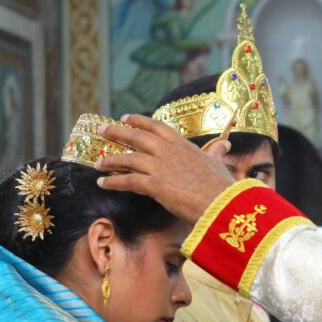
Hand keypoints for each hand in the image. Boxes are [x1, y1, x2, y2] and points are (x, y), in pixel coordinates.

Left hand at [94, 114, 234, 222]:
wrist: (222, 204)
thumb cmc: (223, 186)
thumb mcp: (219, 164)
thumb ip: (216, 153)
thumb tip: (224, 144)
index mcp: (183, 145)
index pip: (157, 127)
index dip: (139, 121)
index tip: (125, 117)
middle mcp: (168, 152)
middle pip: (136, 137)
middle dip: (116, 133)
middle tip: (102, 131)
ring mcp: (160, 167)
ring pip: (128, 158)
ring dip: (110, 160)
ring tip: (97, 162)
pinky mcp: (155, 185)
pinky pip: (128, 181)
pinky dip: (113, 182)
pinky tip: (102, 183)